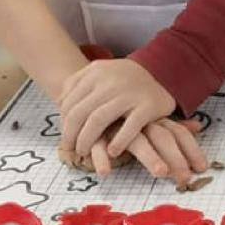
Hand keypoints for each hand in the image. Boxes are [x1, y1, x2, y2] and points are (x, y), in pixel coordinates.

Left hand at [59, 58, 174, 164]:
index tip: (65, 139)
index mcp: (96, 72)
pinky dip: (118, 142)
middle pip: (80, 113)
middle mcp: (111, 80)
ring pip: (98, 120)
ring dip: (87, 141)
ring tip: (85, 152)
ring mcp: (130, 92)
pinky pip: (129, 128)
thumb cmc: (125, 80)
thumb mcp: (100, 73)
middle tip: (71, 149)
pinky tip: (112, 152)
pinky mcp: (148, 106)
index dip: (63, 124)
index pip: (70, 102)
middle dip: (71, 135)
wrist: (164, 72)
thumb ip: (79, 84)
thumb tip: (60, 103)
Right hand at [86, 117, 206, 184]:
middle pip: (162, 137)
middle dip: (176, 157)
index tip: (202, 168)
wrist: (89, 89)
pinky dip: (102, 157)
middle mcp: (140, 121)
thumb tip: (199, 127)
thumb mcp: (149, 118)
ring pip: (136, 140)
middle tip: (186, 177)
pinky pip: (99, 145)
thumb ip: (172, 126)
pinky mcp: (96, 133)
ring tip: (161, 172)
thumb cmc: (124, 111)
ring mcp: (119, 125)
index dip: (191, 150)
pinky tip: (106, 172)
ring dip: (149, 156)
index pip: (178, 133)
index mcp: (155, 118)